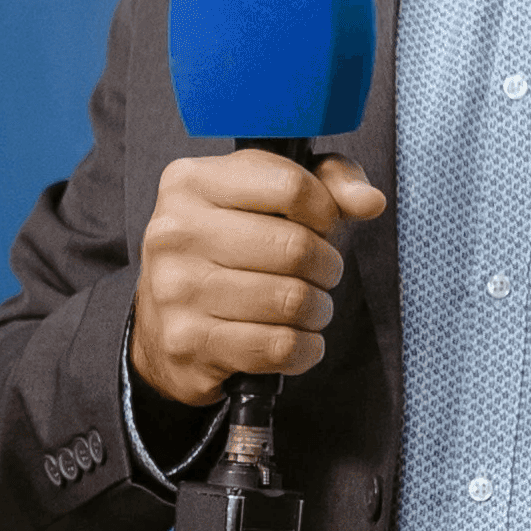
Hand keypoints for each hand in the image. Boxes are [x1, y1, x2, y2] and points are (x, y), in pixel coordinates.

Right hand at [130, 150, 387, 406]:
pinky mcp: (187, 342)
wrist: (162, 323)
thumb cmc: (228, 251)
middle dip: (326, 267)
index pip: (290, 186)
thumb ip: (326, 182)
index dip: (325, 210)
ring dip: (317, 310)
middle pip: (296, 247)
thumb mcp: (268, 198)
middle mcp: (174, 232)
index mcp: (191, 182)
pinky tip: (294, 339)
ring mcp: (176, 289)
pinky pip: (278, 347)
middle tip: (319, 274)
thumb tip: (368, 201)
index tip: (322, 226)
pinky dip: (304, 348)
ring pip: (292, 300)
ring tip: (306, 307)